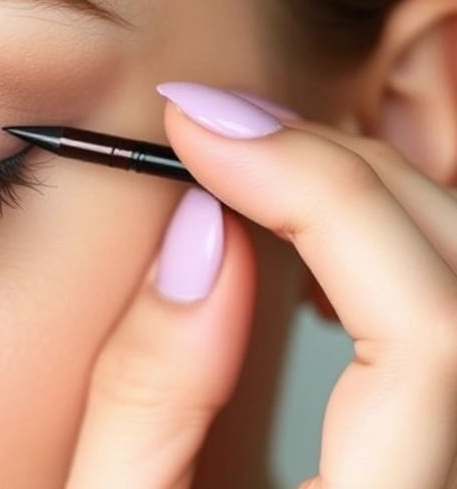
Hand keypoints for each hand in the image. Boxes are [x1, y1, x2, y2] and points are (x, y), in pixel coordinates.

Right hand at [64, 82, 456, 487]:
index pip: (430, 333)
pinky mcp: (443, 451)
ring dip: (380, 194)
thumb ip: (150, 391)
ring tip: (258, 171)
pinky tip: (319, 244)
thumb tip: (200, 233)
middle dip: (342, 168)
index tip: (195, 126)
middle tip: (215, 131)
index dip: (317, 191)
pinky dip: (398, 244)